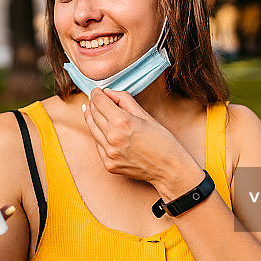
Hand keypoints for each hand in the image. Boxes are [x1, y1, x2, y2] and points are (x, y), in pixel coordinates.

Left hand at [83, 88, 202, 192]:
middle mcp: (112, 137)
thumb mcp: (145, 115)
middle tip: (95, 99)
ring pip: (92, 129)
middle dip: (93, 104)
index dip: (96, 93)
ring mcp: (109, 153)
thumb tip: (108, 92)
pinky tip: (101, 129)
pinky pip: (97, 145)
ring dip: (91, 118)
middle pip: (93, 114)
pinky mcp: (108, 164)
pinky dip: (98, 135)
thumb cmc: (162, 141)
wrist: (170, 170)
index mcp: (122, 122)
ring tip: (92, 111)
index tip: (97, 91)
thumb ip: (125, 100)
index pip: (99, 101)